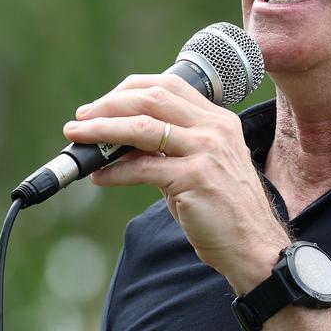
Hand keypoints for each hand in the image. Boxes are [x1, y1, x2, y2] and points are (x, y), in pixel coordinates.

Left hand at [63, 73, 288, 289]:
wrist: (253, 245)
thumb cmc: (224, 210)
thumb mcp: (202, 166)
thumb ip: (170, 149)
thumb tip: (121, 144)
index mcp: (219, 120)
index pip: (168, 86)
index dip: (129, 90)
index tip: (102, 104)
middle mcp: (215, 129)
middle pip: (152, 98)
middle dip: (109, 105)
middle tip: (81, 118)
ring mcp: (207, 151)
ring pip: (142, 128)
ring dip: (102, 131)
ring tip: (77, 137)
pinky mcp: (195, 178)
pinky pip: (142, 167)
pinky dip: (114, 171)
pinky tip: (99, 176)